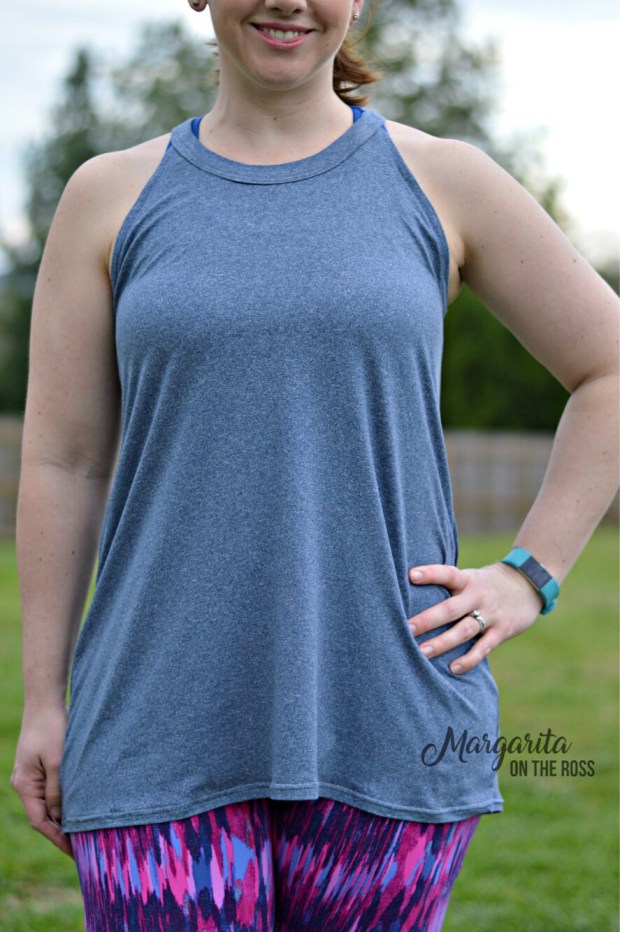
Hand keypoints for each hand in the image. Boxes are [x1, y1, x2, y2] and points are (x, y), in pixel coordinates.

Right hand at [11, 705, 73, 858]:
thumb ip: (58, 791)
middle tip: (84, 845)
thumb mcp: (58, 761)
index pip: (39, 821)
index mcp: (25, 785)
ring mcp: (31, 776)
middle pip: (42, 815)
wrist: (45, 702)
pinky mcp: (40, 767)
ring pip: (48, 803)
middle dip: (61, 831)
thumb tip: (61, 817)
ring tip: (84, 830)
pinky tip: (78, 806)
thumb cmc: (51, 728)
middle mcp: (24, 784)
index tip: (74, 851)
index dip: (57, 838)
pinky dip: (63, 801)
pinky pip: (51, 791)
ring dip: (63, 817)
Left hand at [407, 561, 543, 673]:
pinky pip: (483, 648)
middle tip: (407, 628)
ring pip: (464, 630)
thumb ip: (450, 587)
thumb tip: (411, 592)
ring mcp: (491, 614)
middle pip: (450, 608)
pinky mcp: (502, 631)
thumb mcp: (471, 577)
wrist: (530, 583)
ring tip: (421, 653)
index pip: (448, 574)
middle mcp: (478, 596)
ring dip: (442, 642)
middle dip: (428, 619)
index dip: (430, 573)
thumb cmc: (488, 583)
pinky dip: (468, 659)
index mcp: (468, 580)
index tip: (410, 575)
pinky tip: (452, 668)